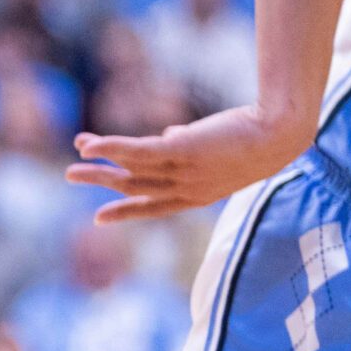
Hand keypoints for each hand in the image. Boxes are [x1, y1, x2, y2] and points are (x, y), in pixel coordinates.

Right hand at [64, 107, 315, 223]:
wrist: (280, 132)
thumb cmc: (257, 136)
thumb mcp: (220, 149)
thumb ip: (189, 145)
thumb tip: (167, 133)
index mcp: (198, 195)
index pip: (154, 206)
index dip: (125, 211)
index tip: (98, 218)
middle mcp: (187, 189)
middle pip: (134, 186)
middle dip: (100, 182)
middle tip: (70, 175)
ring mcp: (184, 171)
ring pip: (131, 169)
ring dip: (99, 160)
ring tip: (77, 147)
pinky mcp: (182, 149)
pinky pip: (137, 151)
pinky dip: (110, 147)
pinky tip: (90, 143)